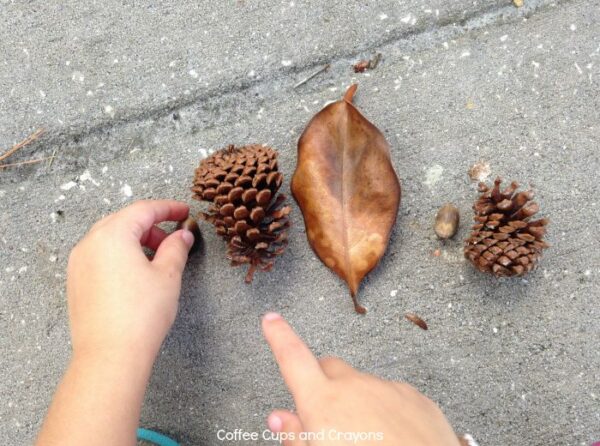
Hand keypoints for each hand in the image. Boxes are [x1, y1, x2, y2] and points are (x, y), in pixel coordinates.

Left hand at [67, 200, 193, 364]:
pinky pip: (100, 255)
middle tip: (174, 238)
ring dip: (136, 240)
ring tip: (158, 258)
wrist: (110, 355)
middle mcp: (90, 243)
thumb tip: (182, 236)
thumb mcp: (168, 275)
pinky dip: (120, 254)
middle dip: (152, 225)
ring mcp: (79, 263)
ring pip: (110, 238)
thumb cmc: (140, 315)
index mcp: (112, 234)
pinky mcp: (77, 281)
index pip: (144, 210)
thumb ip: (176, 248)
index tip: (184, 212)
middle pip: (124, 221)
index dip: (168, 208)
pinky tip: (137, 272)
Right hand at [262, 313, 460, 445]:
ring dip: (358, 403)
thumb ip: (296, 436)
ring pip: (363, 386)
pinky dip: (386, 411)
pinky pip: (392, 397)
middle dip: (323, 384)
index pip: (293, 358)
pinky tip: (391, 438)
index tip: (271, 320)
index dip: (279, 336)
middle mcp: (355, 387)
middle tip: (325, 416)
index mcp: (323, 402)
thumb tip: (280, 418)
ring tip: (365, 438)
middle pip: (329, 369)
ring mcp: (387, 389)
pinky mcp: (415, 398)